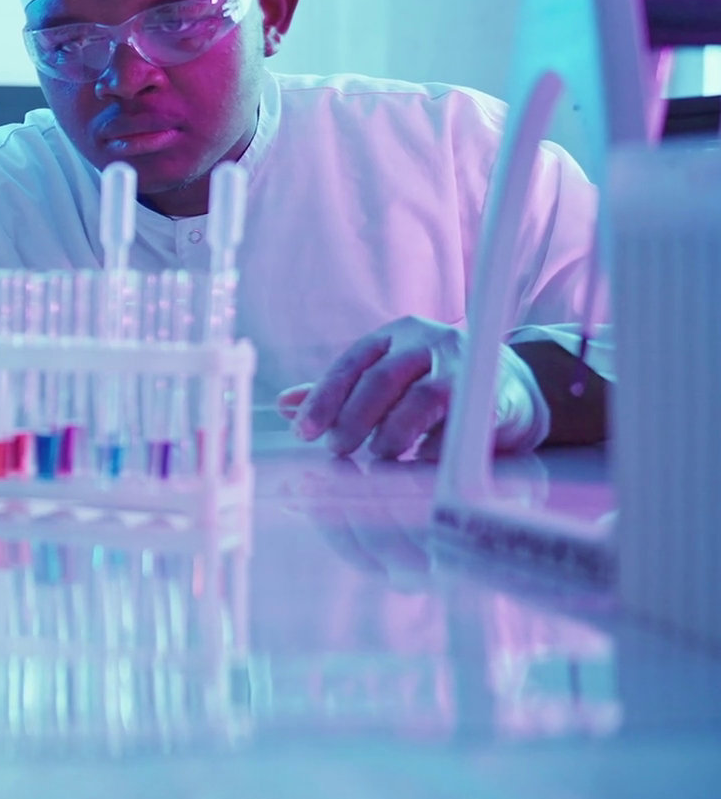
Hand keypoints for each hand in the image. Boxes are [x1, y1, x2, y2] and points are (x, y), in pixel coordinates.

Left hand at [278, 316, 550, 457]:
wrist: (513, 387)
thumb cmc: (437, 383)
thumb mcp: (388, 379)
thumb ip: (342, 391)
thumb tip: (284, 405)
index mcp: (396, 334)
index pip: (351, 363)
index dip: (324, 398)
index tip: (302, 432)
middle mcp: (430, 340)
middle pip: (382, 378)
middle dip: (354, 418)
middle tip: (335, 450)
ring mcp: (466, 364)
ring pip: (422, 399)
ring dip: (394, 433)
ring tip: (378, 458)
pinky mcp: (497, 395)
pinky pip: (462, 423)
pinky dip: (437, 447)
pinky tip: (420, 463)